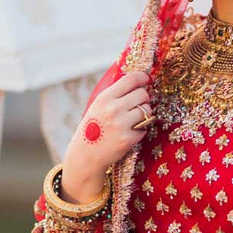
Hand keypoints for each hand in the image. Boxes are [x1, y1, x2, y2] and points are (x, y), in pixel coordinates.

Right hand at [61, 71, 152, 203]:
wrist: (86, 154)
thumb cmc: (93, 128)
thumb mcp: (97, 106)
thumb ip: (114, 94)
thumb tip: (137, 80)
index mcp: (105, 98)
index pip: (131, 79)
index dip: (143, 78)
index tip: (146, 80)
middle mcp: (113, 109)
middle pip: (143, 94)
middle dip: (144, 98)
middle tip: (139, 104)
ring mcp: (122, 124)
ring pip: (147, 110)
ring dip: (145, 113)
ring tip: (134, 119)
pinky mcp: (129, 139)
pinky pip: (145, 127)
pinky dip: (141, 129)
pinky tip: (129, 132)